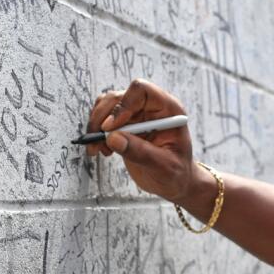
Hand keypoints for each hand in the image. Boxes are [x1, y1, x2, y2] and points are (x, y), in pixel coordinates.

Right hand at [84, 79, 198, 201]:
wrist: (173, 182)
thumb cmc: (176, 173)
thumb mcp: (164, 166)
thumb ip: (141, 152)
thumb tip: (113, 139)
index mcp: (168, 109)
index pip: (141, 90)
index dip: (124, 104)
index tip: (111, 127)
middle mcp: (151, 107)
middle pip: (119, 96)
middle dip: (103, 117)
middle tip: (97, 140)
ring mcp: (136, 115)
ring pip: (107, 106)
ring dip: (97, 125)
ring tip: (98, 149)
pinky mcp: (125, 125)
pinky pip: (104, 119)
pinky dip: (97, 133)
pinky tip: (103, 150)